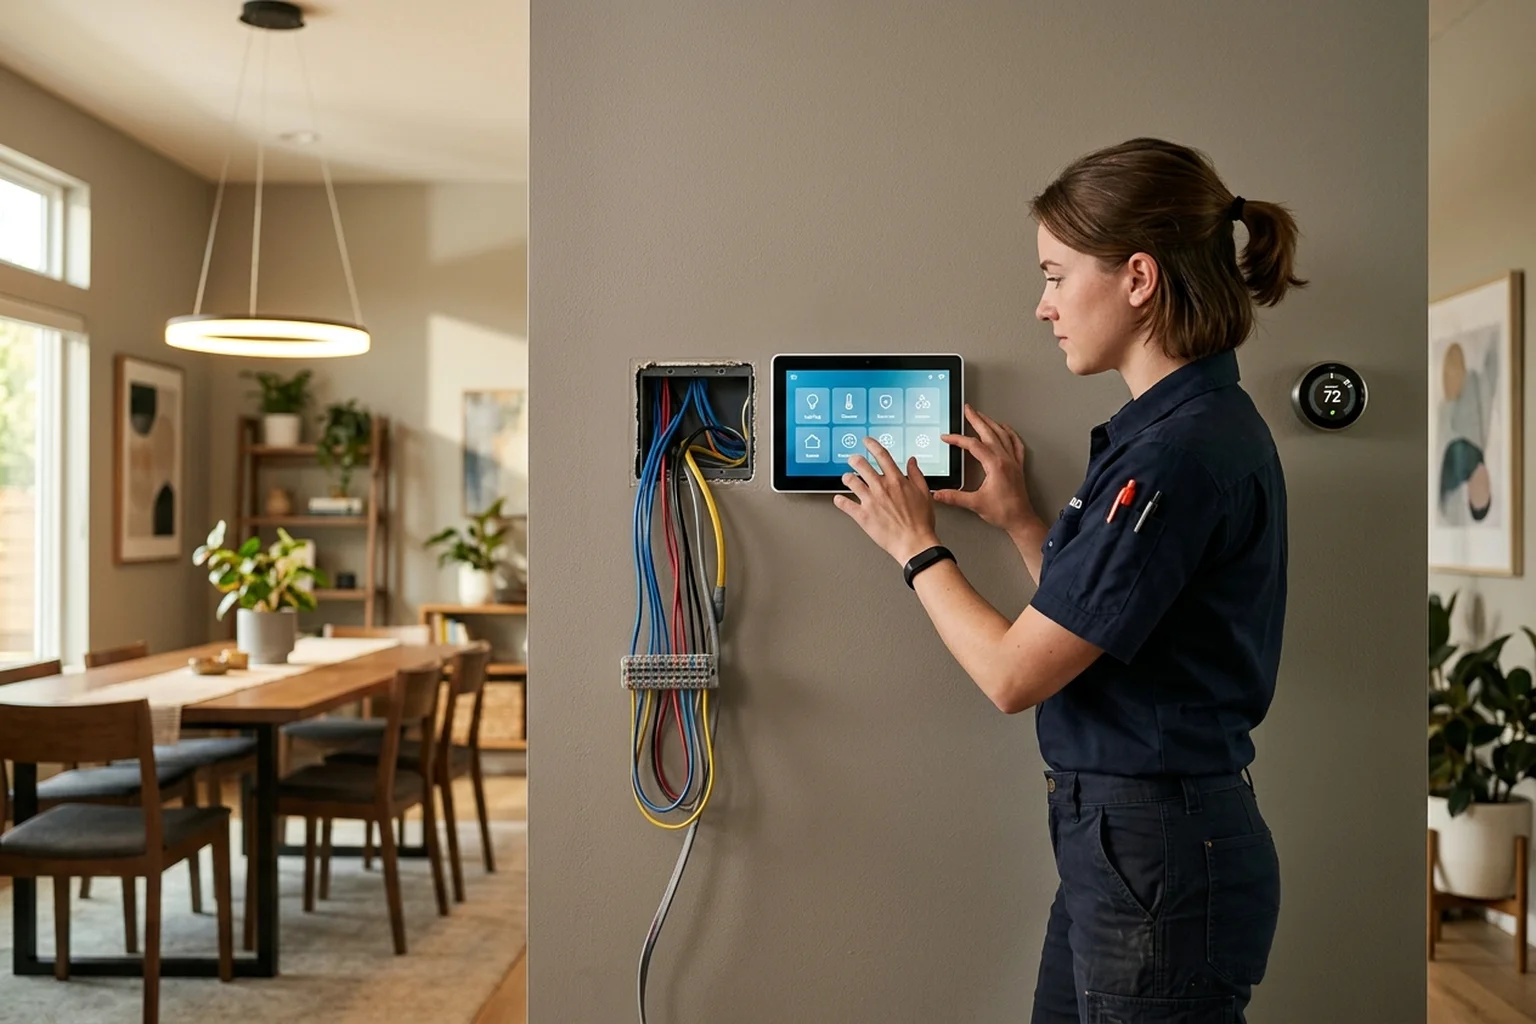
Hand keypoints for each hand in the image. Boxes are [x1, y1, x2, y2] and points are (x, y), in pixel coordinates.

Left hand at [833, 437, 940, 564]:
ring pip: (851, 481)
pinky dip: (839, 501)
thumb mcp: (924, 493)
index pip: (881, 456)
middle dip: (854, 459)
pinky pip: (845, 505)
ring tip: (846, 477)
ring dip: (847, 477)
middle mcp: (881, 488)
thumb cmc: (921, 522)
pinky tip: (838, 499)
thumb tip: (912, 461)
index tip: (867, 442)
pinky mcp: (862, 516)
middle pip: (862, 465)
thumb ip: (916, 474)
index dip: (872, 445)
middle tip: (852, 459)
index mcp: (896, 481)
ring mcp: (870, 501)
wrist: (914, 543)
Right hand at [935, 404, 1040, 532]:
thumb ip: (954, 497)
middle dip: (976, 419)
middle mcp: (1005, 460)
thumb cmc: (1004, 512)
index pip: (973, 445)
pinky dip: (1010, 434)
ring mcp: (1013, 462)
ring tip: (982, 416)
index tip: (947, 437)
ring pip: (1002, 435)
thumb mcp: (975, 504)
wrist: (1021, 520)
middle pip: (989, 433)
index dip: (957, 439)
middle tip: (968, 410)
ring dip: (991, 423)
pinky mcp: (1017, 467)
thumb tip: (938, 493)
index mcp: (995, 465)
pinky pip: (1015, 444)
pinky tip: (1006, 429)